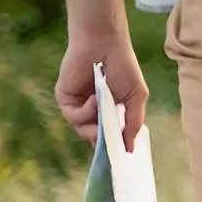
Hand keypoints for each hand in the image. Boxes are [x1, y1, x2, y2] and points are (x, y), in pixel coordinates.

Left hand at [55, 35, 147, 153]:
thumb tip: (130, 148)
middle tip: (110, 142)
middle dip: (103, 140)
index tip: (119, 157)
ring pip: (83, 130)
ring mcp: (79, 106)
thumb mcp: (136, 96)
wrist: (104, 44)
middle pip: (95, 137)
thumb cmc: (124, 66)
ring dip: (94, 124)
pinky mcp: (65, 100)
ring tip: (104, 108)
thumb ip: (133, 123)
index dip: (113, 146)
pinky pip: (74, 117)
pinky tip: (94, 98)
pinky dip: (85, 112)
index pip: (110, 135)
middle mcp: (93, 110)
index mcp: (111, 109)